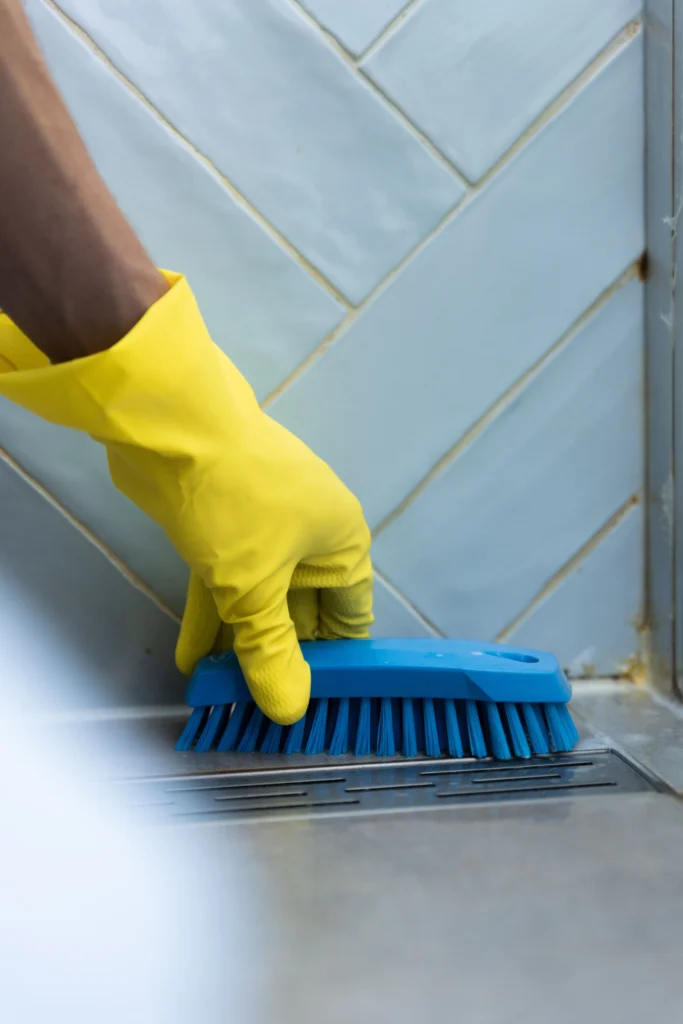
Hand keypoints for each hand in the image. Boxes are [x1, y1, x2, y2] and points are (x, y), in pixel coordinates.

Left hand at [0, 275, 372, 723]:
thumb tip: (291, 713)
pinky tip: (192, 660)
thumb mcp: (255, 589)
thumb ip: (271, 653)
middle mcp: (311, 536)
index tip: (313, 707)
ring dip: (238, 643)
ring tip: (220, 694)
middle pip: (302, 613)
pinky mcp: (222, 526)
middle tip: (259, 710)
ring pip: (258, 599)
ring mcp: (264, 528)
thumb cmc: (236, 501)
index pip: (351, 618)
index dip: (334, 664)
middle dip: (279, 659)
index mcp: (341, 544)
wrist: (174, 425)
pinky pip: (224, 583)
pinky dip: (210, 618)